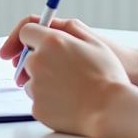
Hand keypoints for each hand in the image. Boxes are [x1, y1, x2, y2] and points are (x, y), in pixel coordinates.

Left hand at [4, 18, 131, 135]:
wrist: (111, 109)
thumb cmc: (107, 76)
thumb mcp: (94, 42)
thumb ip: (70, 31)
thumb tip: (55, 28)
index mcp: (51, 42)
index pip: (26, 31)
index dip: (32, 37)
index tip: (36, 44)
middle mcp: (38, 62)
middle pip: (28, 58)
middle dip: (41, 62)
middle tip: (64, 71)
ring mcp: (36, 86)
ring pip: (32, 81)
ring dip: (45, 82)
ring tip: (71, 88)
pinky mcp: (38, 107)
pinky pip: (38, 101)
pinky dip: (49, 101)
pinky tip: (68, 102)